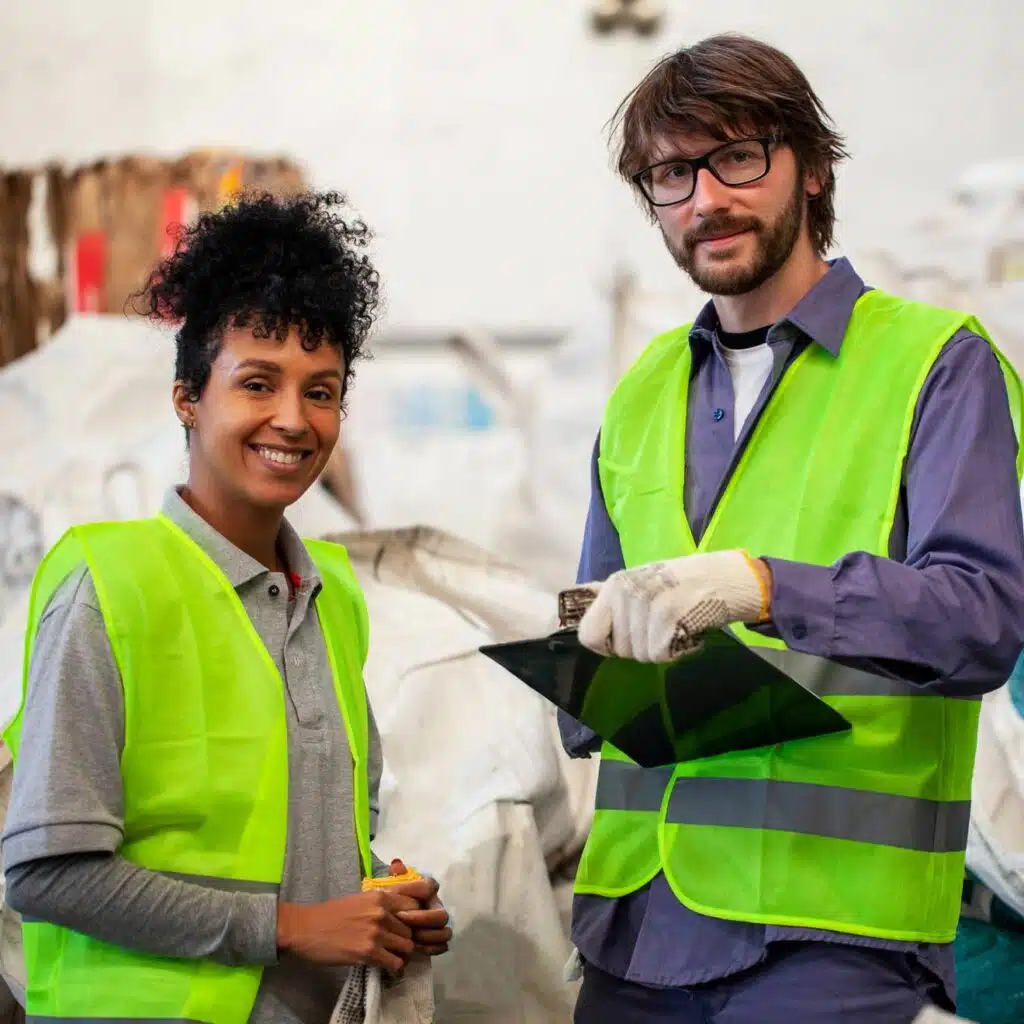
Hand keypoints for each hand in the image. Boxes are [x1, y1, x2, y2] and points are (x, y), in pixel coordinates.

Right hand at [277, 886, 433, 971]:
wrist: (304, 929)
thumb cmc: (329, 915)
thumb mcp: (359, 900)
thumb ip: (380, 905)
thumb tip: (399, 915)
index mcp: (380, 896)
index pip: (414, 906)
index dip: (413, 919)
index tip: (406, 928)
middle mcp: (381, 912)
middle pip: (411, 929)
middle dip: (406, 939)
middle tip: (398, 948)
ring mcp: (376, 932)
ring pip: (407, 946)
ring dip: (402, 955)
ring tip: (393, 958)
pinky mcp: (368, 952)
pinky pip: (395, 963)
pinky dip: (395, 968)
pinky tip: (388, 968)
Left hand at [388, 858, 451, 956]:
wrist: (380, 924)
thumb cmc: (384, 905)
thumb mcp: (385, 891)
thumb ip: (393, 878)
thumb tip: (397, 864)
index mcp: (426, 891)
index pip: (431, 887)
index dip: (418, 894)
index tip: (399, 908)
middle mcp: (436, 906)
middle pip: (441, 914)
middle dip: (423, 920)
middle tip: (403, 924)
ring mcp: (438, 924)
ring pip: (445, 932)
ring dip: (428, 937)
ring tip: (409, 940)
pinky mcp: (437, 941)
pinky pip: (443, 946)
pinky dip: (431, 949)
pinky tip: (416, 949)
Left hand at [576, 550, 770, 662]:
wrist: (727, 577)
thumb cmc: (682, 583)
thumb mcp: (641, 582)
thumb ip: (612, 599)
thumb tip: (579, 612)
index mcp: (614, 585)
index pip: (588, 634)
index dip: (606, 646)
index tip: (628, 641)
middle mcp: (626, 592)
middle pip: (620, 650)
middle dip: (642, 646)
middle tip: (664, 626)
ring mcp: (646, 603)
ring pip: (642, 655)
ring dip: (662, 648)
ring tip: (677, 626)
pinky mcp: (668, 616)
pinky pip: (661, 655)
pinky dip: (679, 650)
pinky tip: (689, 632)